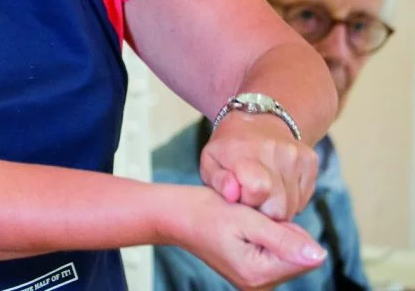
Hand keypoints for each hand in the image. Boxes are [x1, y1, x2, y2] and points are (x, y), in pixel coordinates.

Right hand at [163, 184, 326, 289]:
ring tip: (245, 224)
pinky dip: (266, 239)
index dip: (287, 228)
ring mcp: (255, 282)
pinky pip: (277, 256)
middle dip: (282, 232)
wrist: (177, 216)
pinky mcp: (252, 275)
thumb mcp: (248, 219)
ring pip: (289, 255)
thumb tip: (320, 255)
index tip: (260, 218)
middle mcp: (259, 286)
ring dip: (274, 234)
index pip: (304, 255)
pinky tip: (245, 231)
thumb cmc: (206, 212)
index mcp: (258, 274)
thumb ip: (285, 239)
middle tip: (251, 220)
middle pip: (299, 257)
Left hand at [200, 112, 318, 219]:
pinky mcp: (311, 160)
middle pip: (279, 207)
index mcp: (245, 153)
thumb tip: (233, 195)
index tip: (241, 196)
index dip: (249, 202)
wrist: (257, 119)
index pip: (258, 190)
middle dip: (265, 211)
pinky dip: (292, 198)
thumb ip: (217, 181)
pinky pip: (304, 197)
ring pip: (294, 206)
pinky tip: (278, 185)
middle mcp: (275, 152)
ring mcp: (296, 156)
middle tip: (252, 197)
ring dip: (278, 205)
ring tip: (264, 190)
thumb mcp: (210, 161)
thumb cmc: (228, 147)